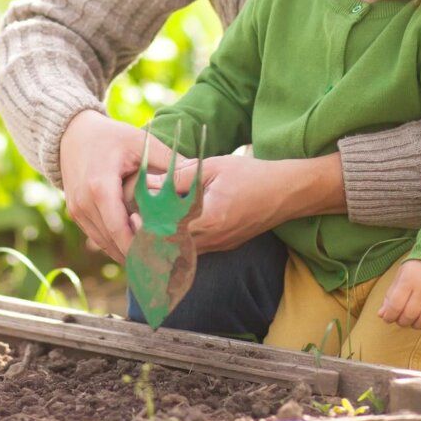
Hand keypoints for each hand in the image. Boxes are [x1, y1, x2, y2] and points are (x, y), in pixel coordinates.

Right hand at [59, 111, 178, 263]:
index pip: (120, 230)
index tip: (165, 258)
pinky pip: (98, 237)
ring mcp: (77, 211)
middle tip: (165, 266)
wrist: (72, 134)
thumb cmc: (111, 137)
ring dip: (127, 253)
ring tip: (155, 263)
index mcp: (100, 187)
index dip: (141, 248)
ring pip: (105, 244)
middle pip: (113, 241)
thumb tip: (199, 174)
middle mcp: (85, 203)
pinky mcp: (76, 214)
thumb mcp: (141, 143)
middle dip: (138, 255)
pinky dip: (116, 244)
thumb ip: (169, 160)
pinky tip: (137, 250)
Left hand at [141, 151, 299, 254]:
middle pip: (170, 248)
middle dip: (149, 237)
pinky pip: (194, 251)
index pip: (168, 231)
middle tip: (133, 223)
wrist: (287, 192)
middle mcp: (214, 239)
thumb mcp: (214, 167)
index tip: (132, 215)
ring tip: (146, 226)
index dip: (146, 226)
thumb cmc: (252, 174)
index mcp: (210, 219)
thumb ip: (180, 176)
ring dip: (163, 242)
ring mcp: (220, 246)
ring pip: (181, 253)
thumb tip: (149, 182)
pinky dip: (178, 243)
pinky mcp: (225, 246)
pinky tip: (169, 230)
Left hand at [376, 260, 420, 332]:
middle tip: (402, 320)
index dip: (390, 316)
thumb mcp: (400, 276)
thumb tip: (381, 315)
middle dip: (402, 322)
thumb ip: (390, 296)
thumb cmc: (416, 270)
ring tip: (414, 322)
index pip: (396, 305)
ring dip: (416, 325)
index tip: (388, 318)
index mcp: (408, 280)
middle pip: (410, 314)